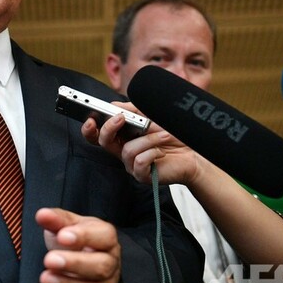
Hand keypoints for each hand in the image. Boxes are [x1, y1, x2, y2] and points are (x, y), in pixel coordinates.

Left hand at [34, 207, 120, 282]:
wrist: (87, 262)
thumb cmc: (78, 241)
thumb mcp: (69, 225)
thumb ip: (57, 220)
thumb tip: (42, 215)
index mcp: (107, 238)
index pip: (104, 236)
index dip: (84, 236)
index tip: (63, 235)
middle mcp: (111, 262)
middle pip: (101, 266)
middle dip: (74, 264)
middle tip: (49, 260)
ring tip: (44, 278)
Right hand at [87, 109, 205, 188]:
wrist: (192, 152)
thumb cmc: (171, 134)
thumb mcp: (151, 116)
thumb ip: (132, 110)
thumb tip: (113, 106)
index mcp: (122, 136)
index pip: (98, 134)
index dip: (90, 128)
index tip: (91, 118)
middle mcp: (123, 150)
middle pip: (103, 142)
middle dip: (109, 129)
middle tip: (121, 118)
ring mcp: (131, 164)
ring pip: (127, 150)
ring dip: (147, 139)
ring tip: (164, 134)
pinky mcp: (142, 175)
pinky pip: (139, 162)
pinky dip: (152, 152)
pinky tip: (162, 151)